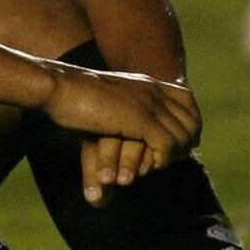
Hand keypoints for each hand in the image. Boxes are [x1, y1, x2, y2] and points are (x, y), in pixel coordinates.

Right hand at [44, 64, 200, 202]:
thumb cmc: (74, 96)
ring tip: (153, 167)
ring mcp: (148, 103)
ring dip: (171, 157)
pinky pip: (167, 145)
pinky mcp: (139, 118)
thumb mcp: (108, 100)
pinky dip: (160, 160)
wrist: (58, 87)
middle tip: (165, 161)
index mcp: (147, 82)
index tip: (178, 146)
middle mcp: (153, 90)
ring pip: (182, 137)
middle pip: (191, 122)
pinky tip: (145, 166)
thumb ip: (126, 111)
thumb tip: (136, 133)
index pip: (188, 103)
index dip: (189, 127)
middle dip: (184, 146)